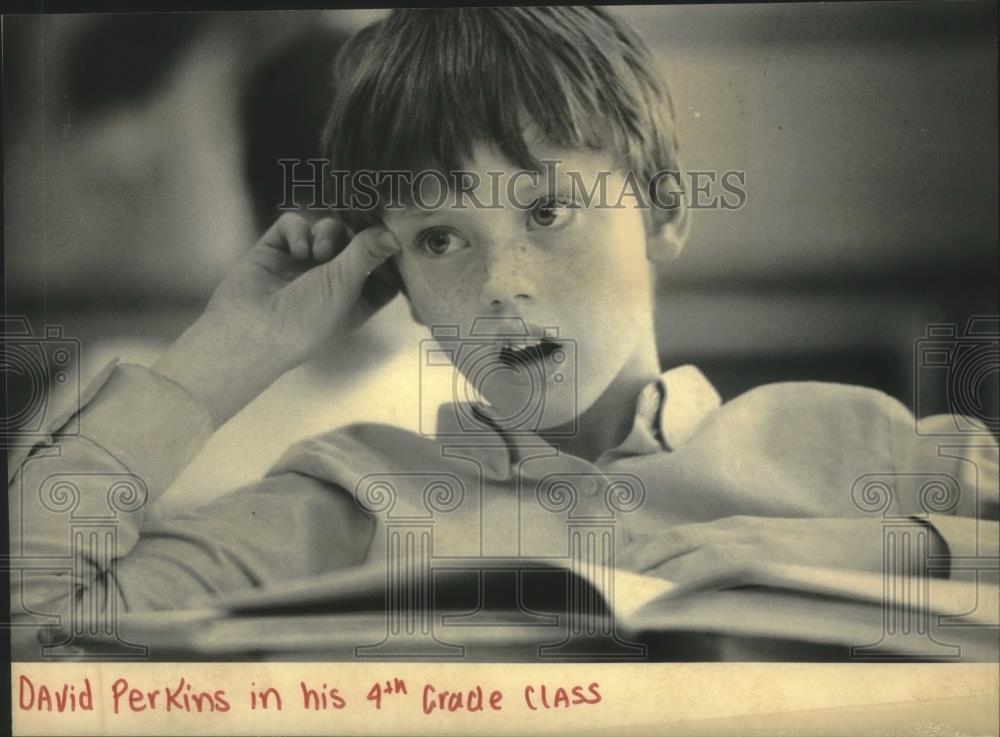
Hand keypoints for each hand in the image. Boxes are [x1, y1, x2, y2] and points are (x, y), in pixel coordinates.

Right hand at [204, 213, 400, 362]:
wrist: (250, 329)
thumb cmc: (305, 319)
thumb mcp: (345, 286)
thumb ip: (368, 253)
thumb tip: (395, 234)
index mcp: (357, 299)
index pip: (384, 270)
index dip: (389, 253)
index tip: (394, 236)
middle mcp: (333, 281)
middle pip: (357, 242)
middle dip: (357, 235)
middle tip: (356, 233)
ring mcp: (304, 264)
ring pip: (329, 229)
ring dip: (328, 234)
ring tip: (319, 253)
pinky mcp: (276, 249)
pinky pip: (294, 225)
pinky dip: (298, 232)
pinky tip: (296, 251)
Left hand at [616, 516, 892, 585]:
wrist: (882, 548)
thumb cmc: (831, 563)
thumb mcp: (777, 565)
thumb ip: (743, 576)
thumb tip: (712, 602)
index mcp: (733, 531)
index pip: (672, 538)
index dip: (637, 552)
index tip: (609, 568)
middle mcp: (731, 530)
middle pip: (665, 541)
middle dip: (628, 562)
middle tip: (595, 582)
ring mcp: (746, 539)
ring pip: (679, 550)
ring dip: (643, 569)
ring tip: (612, 589)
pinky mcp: (763, 555)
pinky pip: (711, 566)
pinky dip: (680, 577)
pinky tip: (659, 591)